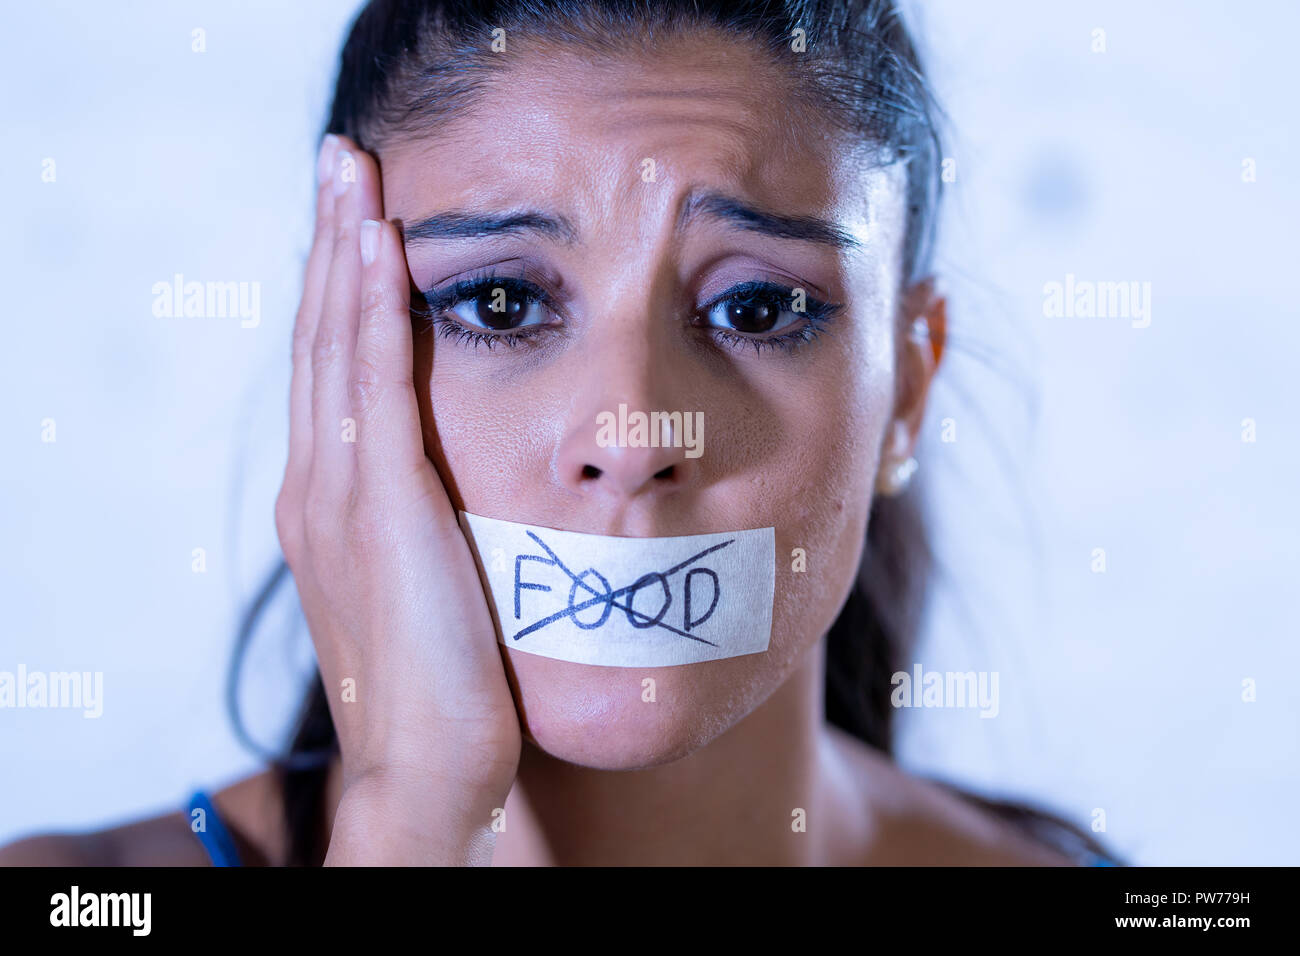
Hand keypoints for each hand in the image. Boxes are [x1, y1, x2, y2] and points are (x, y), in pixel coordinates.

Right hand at [274, 134, 520, 863]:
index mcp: (329, 502)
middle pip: (319, 338)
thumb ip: (422, 520)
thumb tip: (451, 481)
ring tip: (349, 173)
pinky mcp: (381, 505)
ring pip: (335, 344)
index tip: (353, 222)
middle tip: (338, 163)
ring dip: (342, 251)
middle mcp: (318, 485)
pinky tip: (381, 248)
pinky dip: (372, 310)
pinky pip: (374, 383)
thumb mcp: (425, 580)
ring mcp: (338, 493)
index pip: (330, 370)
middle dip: (327, 244)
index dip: (337, 290)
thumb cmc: (440, 684)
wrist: (424, 767)